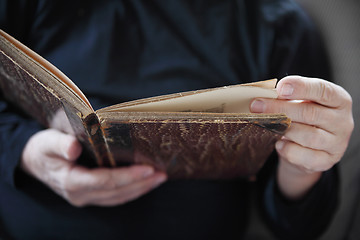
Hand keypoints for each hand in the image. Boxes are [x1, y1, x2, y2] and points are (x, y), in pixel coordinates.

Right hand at [21, 129, 166, 206]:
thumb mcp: (46, 142)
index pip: (105, 181)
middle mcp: (81, 195)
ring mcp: (86, 197)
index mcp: (71, 181)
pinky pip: (115, 196)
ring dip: (140, 189)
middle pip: (117, 192)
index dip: (127, 176)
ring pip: (118, 197)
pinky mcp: (91, 195)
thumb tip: (74, 147)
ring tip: (159, 178)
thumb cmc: (42, 149)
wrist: (34, 161)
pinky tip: (144, 182)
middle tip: (162, 174)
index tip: (147, 169)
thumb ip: (59, 144)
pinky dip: (132, 190)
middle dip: (141, 184)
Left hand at [250, 76, 353, 198]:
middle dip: (280, 108)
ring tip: (266, 124)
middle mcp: (343, 121)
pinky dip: (289, 150)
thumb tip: (264, 96)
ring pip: (308, 136)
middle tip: (256, 106)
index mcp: (339, 100)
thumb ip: (289, 97)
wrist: (309, 148)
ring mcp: (337, 143)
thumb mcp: (300, 102)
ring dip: (283, 129)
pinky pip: (305, 157)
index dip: (301, 88)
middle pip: (311, 113)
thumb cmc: (303, 117)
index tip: (280, 87)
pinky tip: (278, 144)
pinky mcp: (327, 161)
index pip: (323, 90)